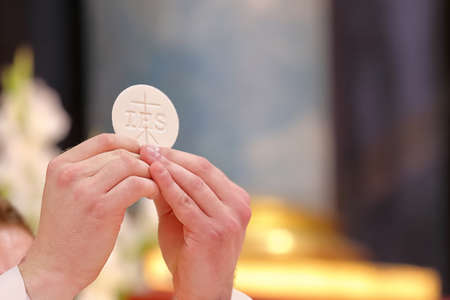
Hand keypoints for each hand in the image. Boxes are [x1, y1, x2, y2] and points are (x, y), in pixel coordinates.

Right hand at [19, 134, 158, 299]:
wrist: (55, 267)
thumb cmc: (68, 231)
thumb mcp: (68, 192)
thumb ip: (89, 172)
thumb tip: (125, 156)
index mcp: (60, 165)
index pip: (104, 140)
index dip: (129, 143)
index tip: (143, 153)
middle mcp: (70, 173)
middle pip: (120, 153)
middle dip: (143, 162)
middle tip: (156, 173)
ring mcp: (84, 189)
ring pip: (131, 165)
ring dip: (149, 174)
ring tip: (155, 185)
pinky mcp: (101, 207)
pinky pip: (137, 185)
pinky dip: (151, 187)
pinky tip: (153, 195)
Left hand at [140, 146, 250, 299]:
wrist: (200, 290)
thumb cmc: (192, 255)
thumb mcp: (184, 217)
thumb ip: (174, 193)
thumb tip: (154, 165)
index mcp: (236, 199)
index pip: (206, 169)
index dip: (180, 156)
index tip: (157, 148)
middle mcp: (238, 206)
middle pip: (202, 170)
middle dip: (173, 157)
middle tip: (148, 147)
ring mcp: (229, 219)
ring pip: (194, 183)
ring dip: (168, 167)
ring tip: (147, 156)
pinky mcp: (214, 232)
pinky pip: (186, 202)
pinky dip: (168, 185)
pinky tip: (153, 173)